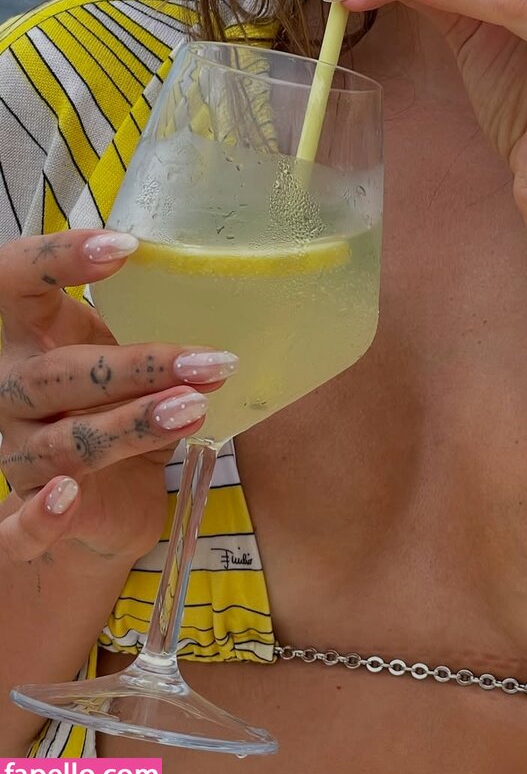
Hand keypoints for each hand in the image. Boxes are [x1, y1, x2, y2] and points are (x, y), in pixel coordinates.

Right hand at [0, 231, 237, 564]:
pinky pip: (18, 525)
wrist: (102, 507)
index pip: (16, 280)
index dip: (56, 257)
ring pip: (62, 442)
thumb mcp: (140, 363)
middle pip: (57, 372)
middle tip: (211, 364)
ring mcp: (22, 452)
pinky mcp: (40, 512)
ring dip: (129, 426)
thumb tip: (255, 290)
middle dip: (138, 366)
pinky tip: (66, 499)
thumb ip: (166, 327)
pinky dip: (37, 517)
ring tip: (192, 410)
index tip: (127, 248)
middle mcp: (17, 391)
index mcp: (36, 336)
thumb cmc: (120, 412)